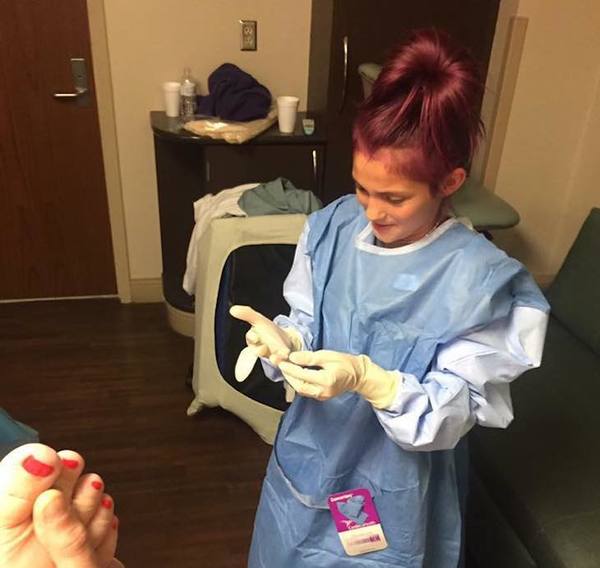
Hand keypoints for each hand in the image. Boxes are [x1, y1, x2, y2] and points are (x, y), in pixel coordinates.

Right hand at [229, 305, 302, 380]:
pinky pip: (282, 363)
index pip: (251, 338)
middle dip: (260, 350)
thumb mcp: (260, 321)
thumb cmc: (269, 332)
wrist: (286, 340)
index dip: (252, 337)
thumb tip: (232, 309)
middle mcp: (262, 350)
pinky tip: (287, 356)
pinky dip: (284, 360)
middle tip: (263, 348)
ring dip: (274, 358)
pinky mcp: (282, 361)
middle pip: (259, 351)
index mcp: (254, 340)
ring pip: (271, 358)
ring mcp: (272, 357)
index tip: (255, 336)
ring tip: (277, 356)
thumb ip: (247, 314)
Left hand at [278, 350, 399, 408]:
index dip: (289, 368)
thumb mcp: (328, 355)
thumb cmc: (345, 362)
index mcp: (326, 380)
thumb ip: (310, 357)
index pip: (302, 375)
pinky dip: (298, 382)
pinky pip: (306, 391)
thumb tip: (292, 357)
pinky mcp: (321, 397)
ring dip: (291, 379)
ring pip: (301, 390)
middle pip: (299, 386)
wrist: (358, 375)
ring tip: (284, 368)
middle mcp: (323, 391)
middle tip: (279, 364)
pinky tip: (294, 374)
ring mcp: (322, 396)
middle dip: (287, 375)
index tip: (280, 360)